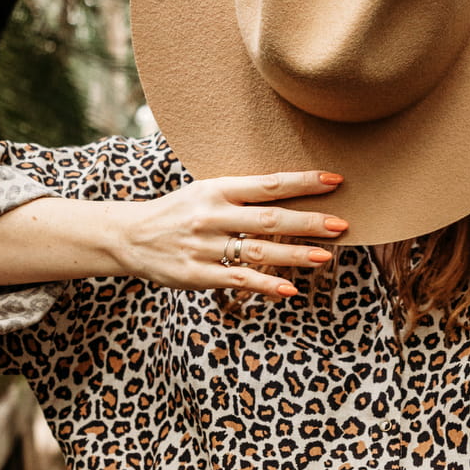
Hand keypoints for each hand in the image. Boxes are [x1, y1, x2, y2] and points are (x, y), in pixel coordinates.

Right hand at [115, 170, 347, 299]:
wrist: (129, 236)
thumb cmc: (179, 212)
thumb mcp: (206, 192)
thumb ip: (243, 193)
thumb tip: (292, 189)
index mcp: (216, 188)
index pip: (268, 184)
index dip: (303, 182)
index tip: (335, 180)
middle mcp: (212, 215)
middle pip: (269, 218)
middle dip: (308, 222)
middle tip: (341, 224)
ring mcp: (204, 246)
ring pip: (257, 251)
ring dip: (294, 255)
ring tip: (325, 256)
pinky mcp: (197, 274)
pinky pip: (238, 280)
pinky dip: (266, 285)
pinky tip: (290, 289)